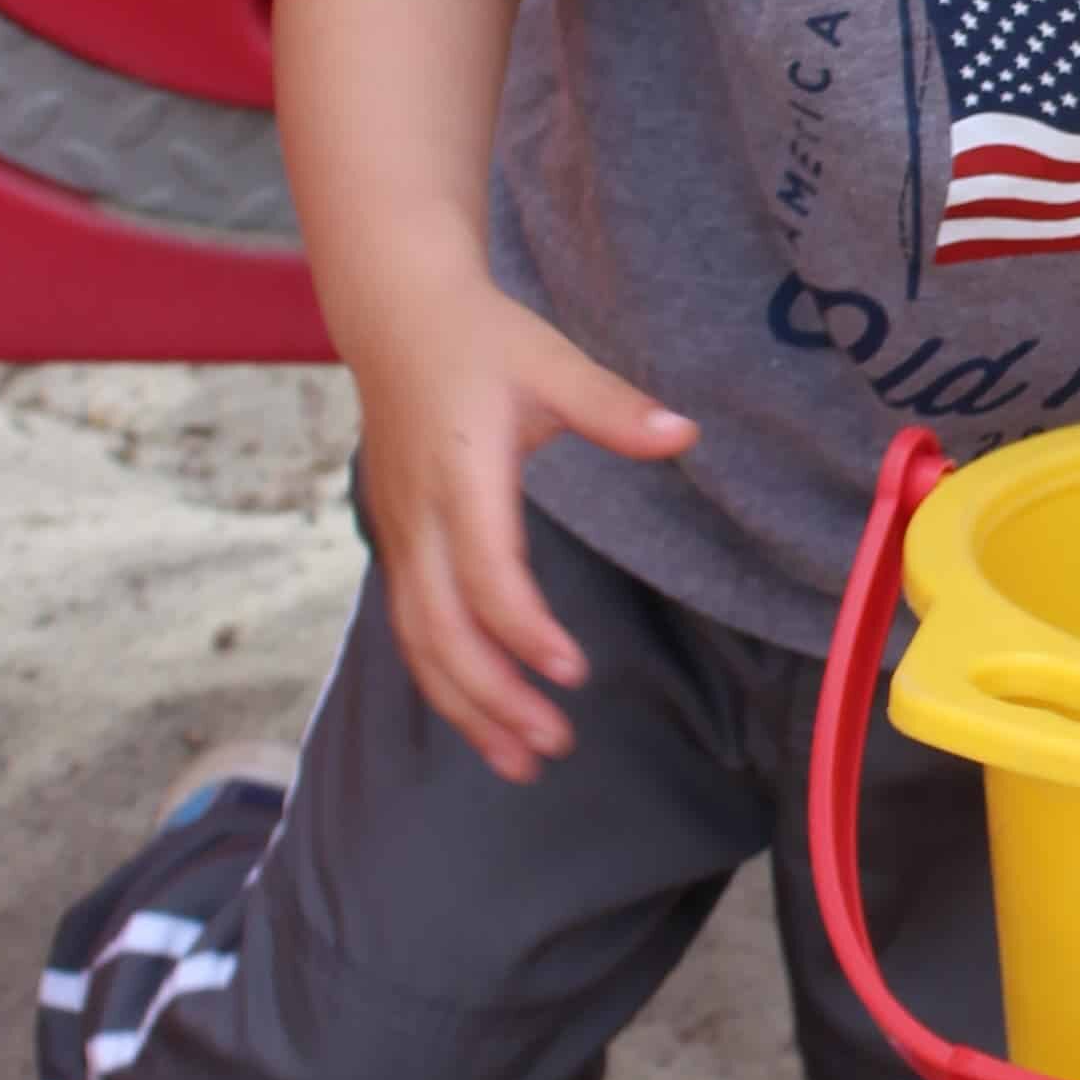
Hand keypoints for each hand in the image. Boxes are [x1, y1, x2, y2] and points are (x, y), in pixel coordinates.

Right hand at [351, 266, 696, 782]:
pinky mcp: (397, 544)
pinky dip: (444, 680)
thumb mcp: (552, 360)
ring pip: (418, 641)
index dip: (524, 629)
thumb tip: (684, 433)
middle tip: (554, 746)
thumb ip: (613, 406)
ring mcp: (399, 535)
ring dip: (465, 707)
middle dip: (492, 697)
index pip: (485, 573)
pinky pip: (412, 627)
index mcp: (460, 475)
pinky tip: (482, 719)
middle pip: (441, 629)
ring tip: (520, 763)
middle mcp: (419, 516)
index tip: (573, 672)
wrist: (395, 316)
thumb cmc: (481, 340)